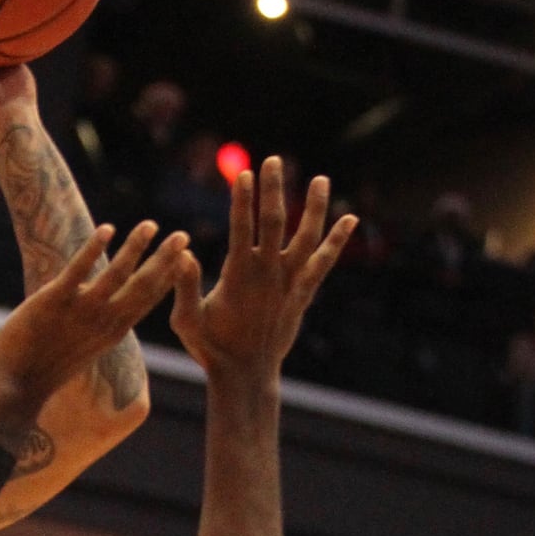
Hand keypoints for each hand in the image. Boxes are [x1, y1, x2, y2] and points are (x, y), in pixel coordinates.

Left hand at [0, 222, 195, 438]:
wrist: (15, 386)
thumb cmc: (46, 367)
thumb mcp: (83, 345)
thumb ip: (97, 323)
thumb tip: (100, 304)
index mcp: (113, 331)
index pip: (148, 299)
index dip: (168, 277)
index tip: (186, 258)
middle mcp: (104, 321)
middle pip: (143, 285)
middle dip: (165, 259)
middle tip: (183, 235)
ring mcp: (81, 311)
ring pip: (117, 274)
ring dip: (136, 247)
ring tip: (151, 224)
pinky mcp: (53, 301)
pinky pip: (78, 270)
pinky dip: (93, 248)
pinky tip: (107, 229)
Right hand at [169, 157, 355, 381]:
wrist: (246, 375)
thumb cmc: (212, 348)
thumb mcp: (187, 320)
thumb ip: (186, 286)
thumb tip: (185, 252)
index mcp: (239, 274)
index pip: (241, 227)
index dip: (243, 199)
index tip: (244, 173)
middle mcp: (268, 273)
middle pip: (274, 222)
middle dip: (273, 189)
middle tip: (273, 160)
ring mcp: (289, 283)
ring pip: (306, 237)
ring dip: (314, 207)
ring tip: (320, 179)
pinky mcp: (302, 294)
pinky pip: (324, 262)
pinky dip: (337, 241)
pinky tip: (350, 219)